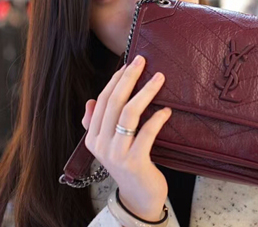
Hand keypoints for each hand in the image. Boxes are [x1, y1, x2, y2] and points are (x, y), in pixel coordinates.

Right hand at [81, 55, 171, 221]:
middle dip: (128, 78)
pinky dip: (157, 119)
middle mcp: (101, 144)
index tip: (129, 65)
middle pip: (114, 103)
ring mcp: (116, 153)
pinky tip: (167, 110)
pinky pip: (146, 133)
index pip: (103, 101)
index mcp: (93, 137)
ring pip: (129, 114)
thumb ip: (98, 124)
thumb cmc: (129, 164)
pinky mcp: (134, 161)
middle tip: (142, 61)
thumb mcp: (109, 145)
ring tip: (159, 78)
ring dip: (145, 92)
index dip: (116, 81)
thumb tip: (90, 102)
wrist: (139, 197)